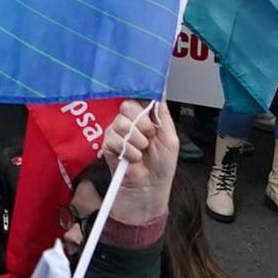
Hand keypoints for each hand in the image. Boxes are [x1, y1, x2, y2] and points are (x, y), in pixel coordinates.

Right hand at [104, 97, 178, 229]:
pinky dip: (128, 150)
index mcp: (146, 118)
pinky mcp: (107, 144)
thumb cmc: (162, 165)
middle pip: (127, 105)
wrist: (150, 187)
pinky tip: (132, 158)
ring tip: (141, 151)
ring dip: (136, 140)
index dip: (142, 99)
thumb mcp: (170, 137)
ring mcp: (117, 132)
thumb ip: (163, 113)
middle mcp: (130, 122)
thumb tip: (159, 90)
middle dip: (141, 121)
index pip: (139, 97)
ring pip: (121, 122)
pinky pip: (114, 138)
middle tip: (149, 135)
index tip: (148, 107)